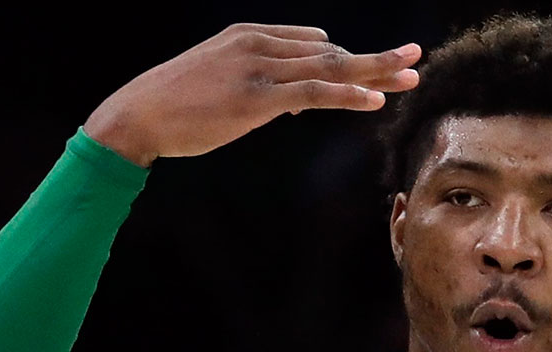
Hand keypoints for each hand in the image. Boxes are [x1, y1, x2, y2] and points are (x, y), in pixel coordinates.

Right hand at [84, 23, 420, 166]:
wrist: (137, 115)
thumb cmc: (175, 105)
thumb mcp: (221, 84)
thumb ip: (262, 87)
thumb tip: (295, 103)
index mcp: (250, 36)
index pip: (313, 45)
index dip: (348, 63)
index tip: (376, 76)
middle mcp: (259, 44)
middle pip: (331, 51)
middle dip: (375, 58)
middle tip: (414, 60)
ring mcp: (259, 68)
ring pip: (330, 67)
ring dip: (374, 71)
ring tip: (410, 75)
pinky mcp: (257, 97)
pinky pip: (313, 93)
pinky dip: (346, 95)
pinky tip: (374, 100)